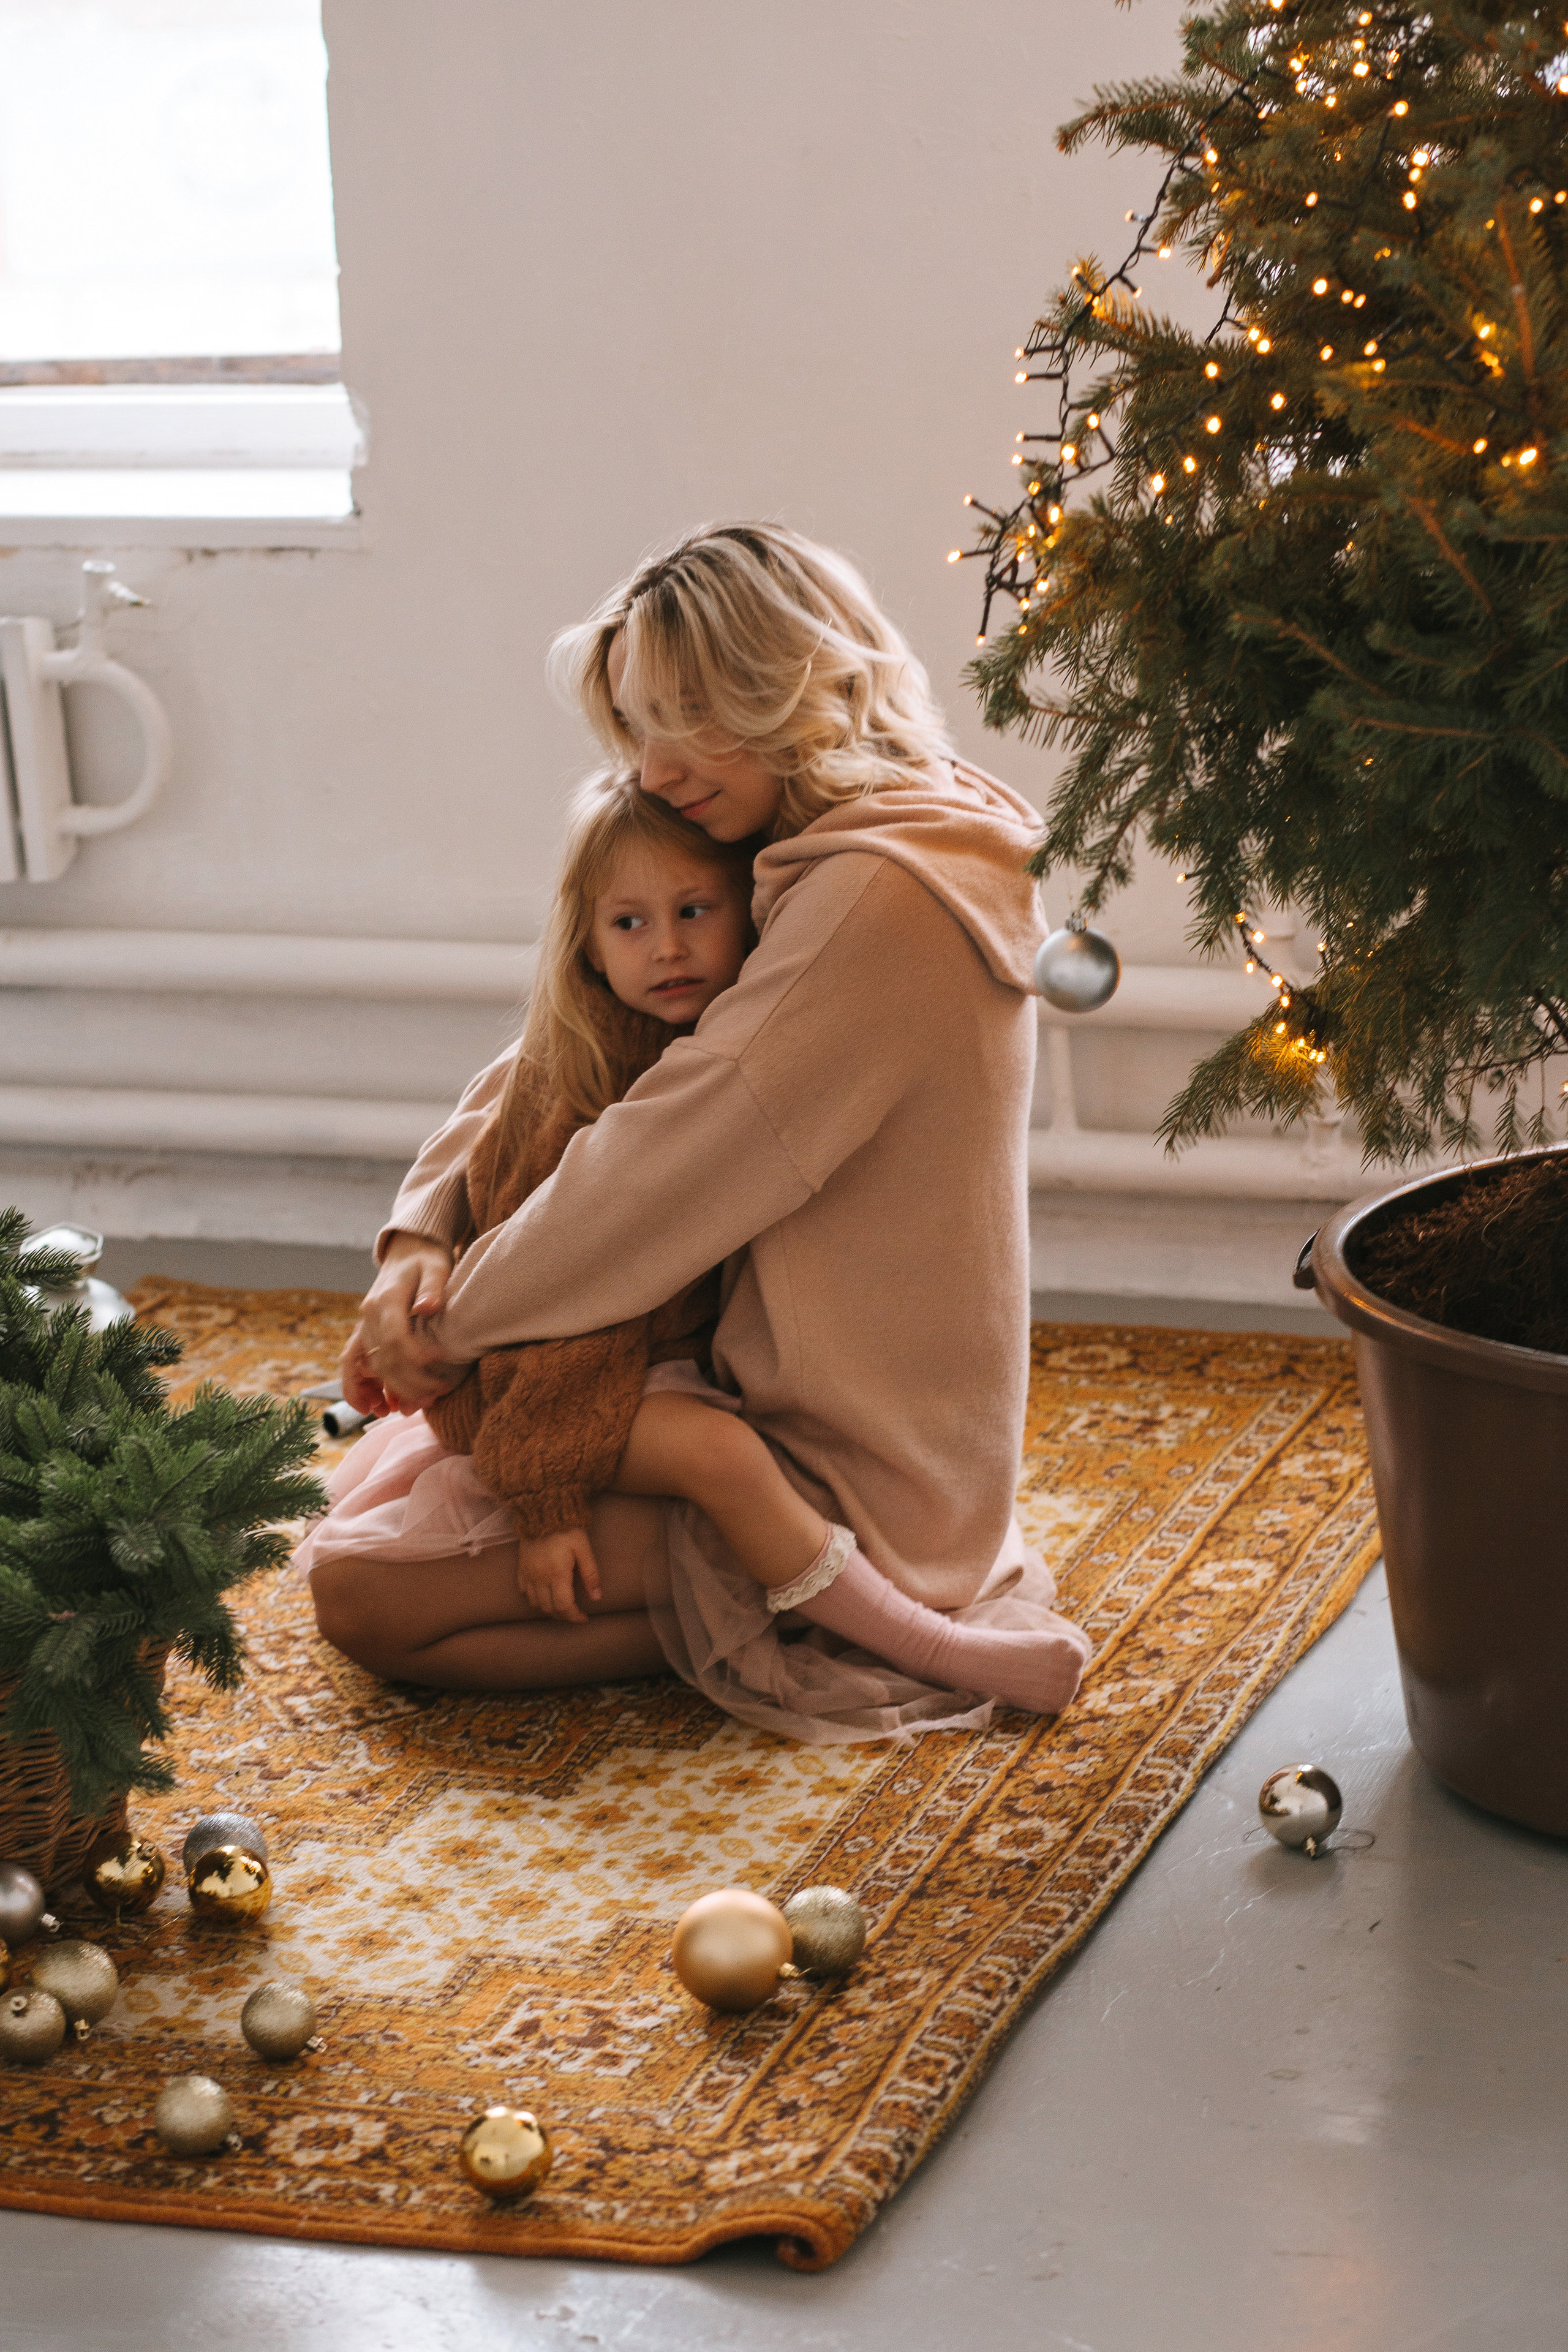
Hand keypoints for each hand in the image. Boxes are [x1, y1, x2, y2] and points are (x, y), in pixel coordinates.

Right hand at [340, 1233, 464, 1414]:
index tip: (440, 1366)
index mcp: (386, 1299)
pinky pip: (354, 1365)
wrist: (407, 1251)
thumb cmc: (426, 1260)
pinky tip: (373, 1407)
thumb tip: (428, 1307)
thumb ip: (433, 1286)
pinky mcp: (365, 1334)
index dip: (416, 1357)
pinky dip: (358, 1388)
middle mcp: (369, 1315)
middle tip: (436, 1394)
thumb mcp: (436, 1265)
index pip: (396, 1337)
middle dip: (408, 1383)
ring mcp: (364, 1326)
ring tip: (404, 1411)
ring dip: (383, 1391)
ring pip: (367, 1366)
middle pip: (382, 1358)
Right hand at [516, 1528, 602, 1622]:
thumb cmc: (567, 1529)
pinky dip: (534, 1598)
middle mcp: (539, 1577)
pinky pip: (524, 1591)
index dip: (575, 1616)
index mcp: (557, 1573)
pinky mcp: (521, 1568)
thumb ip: (590, 1574)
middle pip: (549, 1609)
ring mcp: (528, 1573)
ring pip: (535, 1603)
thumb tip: (597, 1597)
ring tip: (561, 1604)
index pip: (564, 1606)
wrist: (542, 1511)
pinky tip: (544, 1592)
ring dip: (549, 1608)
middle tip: (575, 1612)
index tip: (584, 1617)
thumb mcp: (584, 1548)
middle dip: (564, 1615)